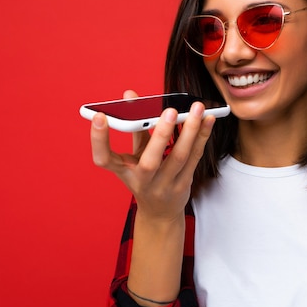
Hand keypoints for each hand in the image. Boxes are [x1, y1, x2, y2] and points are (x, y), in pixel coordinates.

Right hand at [89, 90, 215, 222]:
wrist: (160, 212)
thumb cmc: (144, 176)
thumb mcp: (133, 155)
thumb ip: (134, 126)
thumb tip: (130, 95)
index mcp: (123, 171)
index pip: (104, 159)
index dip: (98, 139)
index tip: (99, 116)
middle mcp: (142, 181)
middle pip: (150, 161)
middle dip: (161, 135)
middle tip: (170, 111)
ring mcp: (164, 185)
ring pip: (179, 158)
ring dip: (190, 131)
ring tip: (197, 109)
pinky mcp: (184, 184)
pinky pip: (195, 158)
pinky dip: (202, 137)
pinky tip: (208, 120)